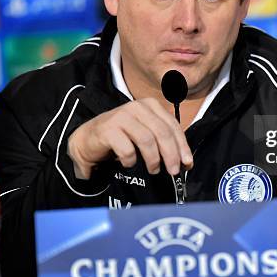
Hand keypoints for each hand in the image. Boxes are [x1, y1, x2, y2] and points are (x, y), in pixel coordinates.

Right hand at [67, 98, 192, 178]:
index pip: (173, 126)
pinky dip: (131, 160)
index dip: (182, 146)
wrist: (88, 140)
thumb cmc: (121, 138)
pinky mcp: (108, 129)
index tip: (187, 163)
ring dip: (153, 159)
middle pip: (162, 133)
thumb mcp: (145, 135)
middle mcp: (137, 107)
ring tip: (153, 170)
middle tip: (173, 171)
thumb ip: (164, 143)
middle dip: (171, 155)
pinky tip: (129, 164)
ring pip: (147, 140)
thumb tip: (186, 162)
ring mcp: (121, 116)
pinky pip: (127, 149)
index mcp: (150, 105)